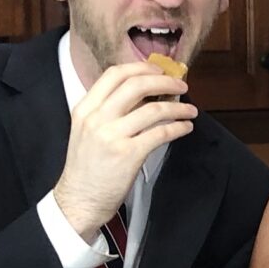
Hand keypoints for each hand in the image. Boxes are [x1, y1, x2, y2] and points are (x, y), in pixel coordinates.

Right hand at [53, 62, 195, 237]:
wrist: (78, 200)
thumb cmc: (87, 168)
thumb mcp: (86, 131)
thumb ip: (108, 111)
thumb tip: (143, 95)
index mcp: (85, 109)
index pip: (114, 74)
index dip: (141, 67)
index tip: (159, 70)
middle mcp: (97, 118)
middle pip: (136, 84)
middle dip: (165, 81)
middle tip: (181, 86)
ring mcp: (112, 136)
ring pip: (153, 109)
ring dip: (178, 107)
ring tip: (190, 110)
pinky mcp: (128, 155)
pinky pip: (160, 133)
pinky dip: (178, 127)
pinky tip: (185, 128)